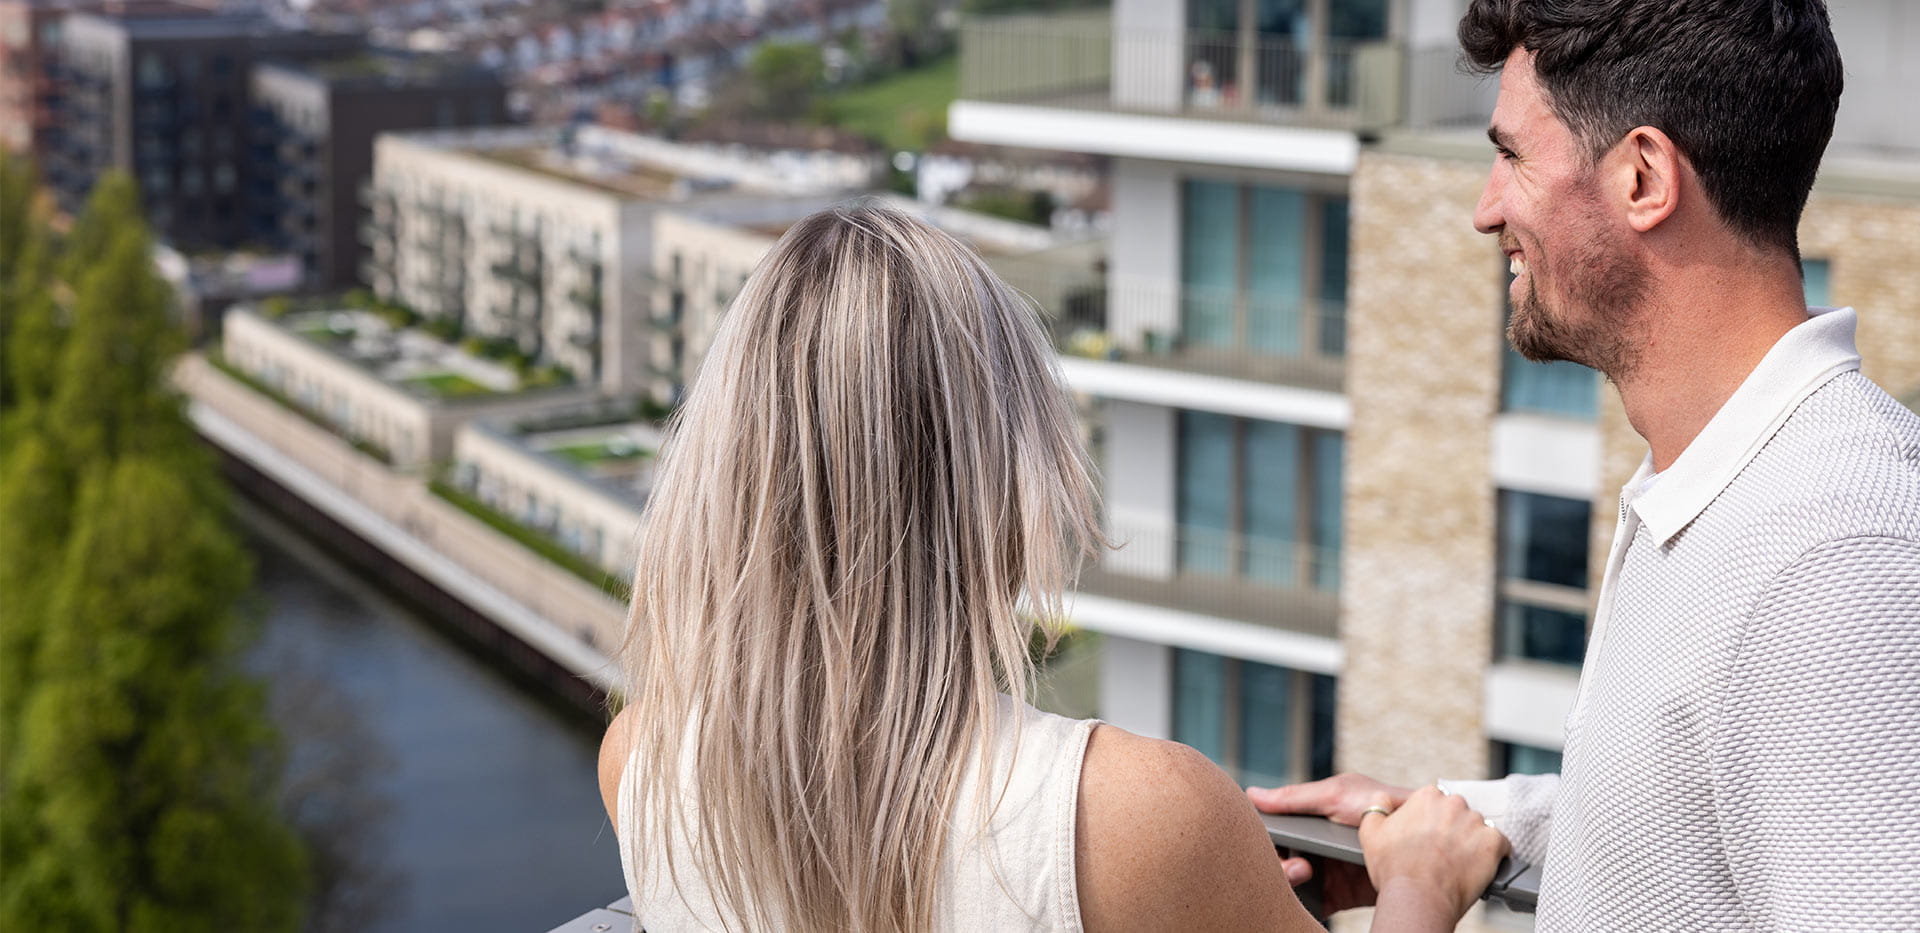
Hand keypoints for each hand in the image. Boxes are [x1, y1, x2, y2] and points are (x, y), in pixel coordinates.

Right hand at [1248, 773, 1411, 911]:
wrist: (1423, 838)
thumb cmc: (1380, 804)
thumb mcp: (1335, 794)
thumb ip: (1294, 797)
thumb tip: (1251, 794)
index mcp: (1309, 823)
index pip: (1276, 837)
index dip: (1269, 845)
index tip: (1270, 847)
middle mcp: (1313, 848)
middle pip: (1282, 863)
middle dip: (1280, 866)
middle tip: (1295, 865)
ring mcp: (1327, 872)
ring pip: (1295, 885)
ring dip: (1291, 884)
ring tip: (1305, 873)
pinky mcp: (1342, 894)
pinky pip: (1316, 903)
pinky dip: (1307, 903)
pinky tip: (1309, 896)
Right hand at [1358, 786, 1510, 926]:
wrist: (1418, 897)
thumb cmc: (1395, 868)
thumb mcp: (1371, 832)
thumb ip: (1377, 807)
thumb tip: (1382, 799)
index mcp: (1427, 796)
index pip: (1435, 803)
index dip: (1430, 823)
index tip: (1427, 839)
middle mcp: (1454, 803)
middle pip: (1458, 813)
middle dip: (1452, 829)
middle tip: (1442, 853)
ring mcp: (1476, 822)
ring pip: (1478, 829)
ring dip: (1471, 842)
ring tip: (1458, 864)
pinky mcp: (1493, 842)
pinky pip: (1500, 844)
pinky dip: (1493, 855)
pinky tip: (1478, 867)